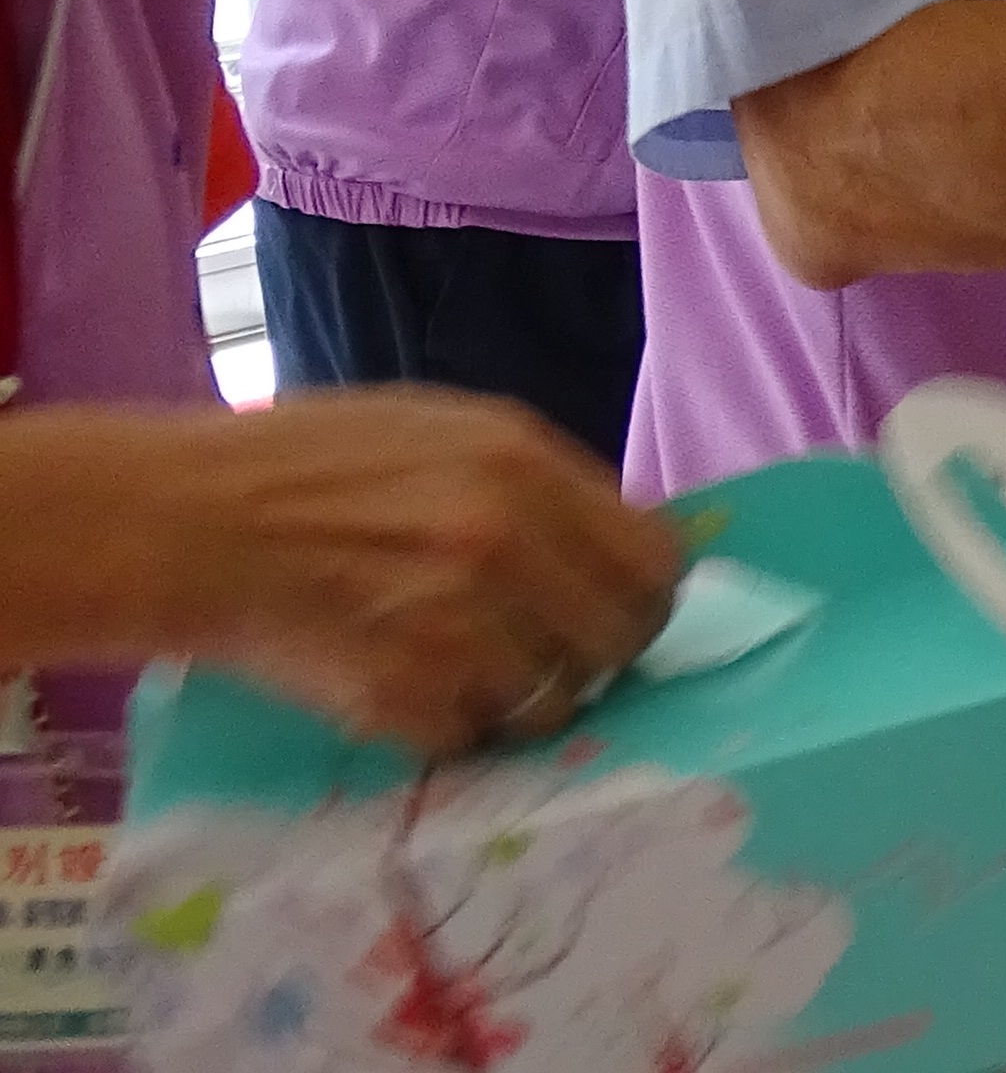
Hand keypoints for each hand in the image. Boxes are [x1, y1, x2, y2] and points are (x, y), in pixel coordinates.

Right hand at [153, 391, 689, 757]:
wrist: (186, 525)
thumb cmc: (307, 467)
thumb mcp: (444, 433)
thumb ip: (539, 484)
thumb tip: (618, 542)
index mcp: (524, 464)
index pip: (654, 559)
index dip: (641, 596)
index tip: (614, 612)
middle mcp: (508, 542)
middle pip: (621, 640)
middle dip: (594, 657)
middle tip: (548, 656)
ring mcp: (459, 624)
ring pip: (552, 702)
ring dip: (517, 700)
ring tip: (458, 671)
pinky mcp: (402, 696)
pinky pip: (469, 738)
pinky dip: (445, 728)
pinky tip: (402, 690)